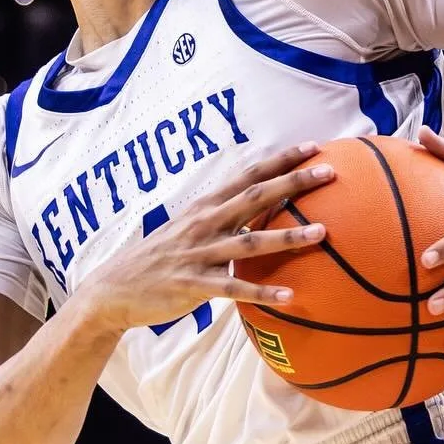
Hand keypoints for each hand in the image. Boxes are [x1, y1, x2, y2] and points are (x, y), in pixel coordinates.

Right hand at [74, 143, 335, 334]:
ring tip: (323, 232)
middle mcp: (205, 223)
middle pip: (256, 197)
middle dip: (294, 183)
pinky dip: (262, 293)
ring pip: (251, 243)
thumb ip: (222, 214)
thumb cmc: (161, 257)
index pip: (250, 175)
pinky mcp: (194, 286)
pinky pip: (234, 290)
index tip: (315, 147)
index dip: (282, 160)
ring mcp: (199, 254)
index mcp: (206, 206)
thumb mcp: (190, 226)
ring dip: (288, 236)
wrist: (113, 290)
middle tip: (330, 172)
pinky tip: (290, 297)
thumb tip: (260, 203)